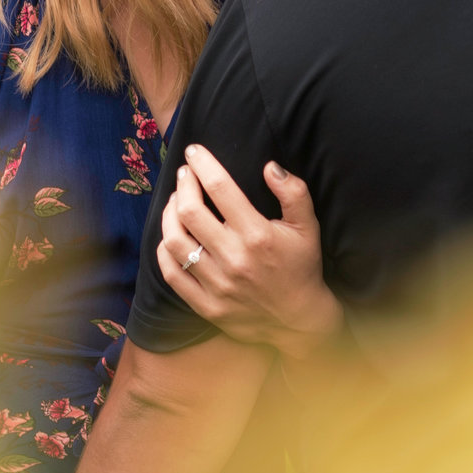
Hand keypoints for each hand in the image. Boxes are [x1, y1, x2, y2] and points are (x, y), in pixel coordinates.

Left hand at [156, 145, 341, 360]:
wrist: (298, 320)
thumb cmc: (302, 266)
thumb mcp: (308, 227)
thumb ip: (294, 193)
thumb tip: (270, 166)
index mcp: (257, 235)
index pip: (220, 188)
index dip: (202, 163)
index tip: (193, 151)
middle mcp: (234, 259)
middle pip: (190, 211)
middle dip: (183, 184)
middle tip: (185, 174)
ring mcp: (217, 284)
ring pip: (175, 240)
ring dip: (169, 214)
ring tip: (175, 201)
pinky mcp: (206, 305)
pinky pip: (172, 274)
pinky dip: (164, 250)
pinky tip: (170, 235)